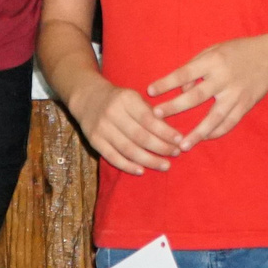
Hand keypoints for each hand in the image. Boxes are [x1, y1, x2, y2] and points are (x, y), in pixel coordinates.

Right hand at [70, 76, 185, 174]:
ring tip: (165, 165)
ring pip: (128, 149)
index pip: (149, 119)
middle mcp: (112, 113)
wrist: (87, 97)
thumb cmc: (119, 99)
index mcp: (126, 99)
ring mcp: (102, 128)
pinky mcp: (94, 141)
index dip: (165, 131)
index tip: (179, 140)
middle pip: (140, 136)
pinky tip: (142, 170)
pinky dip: (128, 166)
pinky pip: (113, 157)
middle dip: (161, 147)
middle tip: (176, 153)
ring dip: (148, 160)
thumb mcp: (134, 97)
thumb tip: (172, 133)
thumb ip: (151, 112)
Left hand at [147, 35, 267, 147]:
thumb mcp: (214, 50)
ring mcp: (236, 94)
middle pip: (196, 96)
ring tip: (181, 146)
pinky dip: (216, 132)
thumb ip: (196, 67)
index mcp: (213, 61)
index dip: (167, 82)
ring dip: (197, 132)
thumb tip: (182, 88)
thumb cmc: (237, 51)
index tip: (150, 91)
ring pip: (214, 117)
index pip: (185, 73)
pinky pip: (229, 123)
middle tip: (156, 116)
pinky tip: (204, 139)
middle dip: (175, 107)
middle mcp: (223, 78)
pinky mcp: (245, 105)